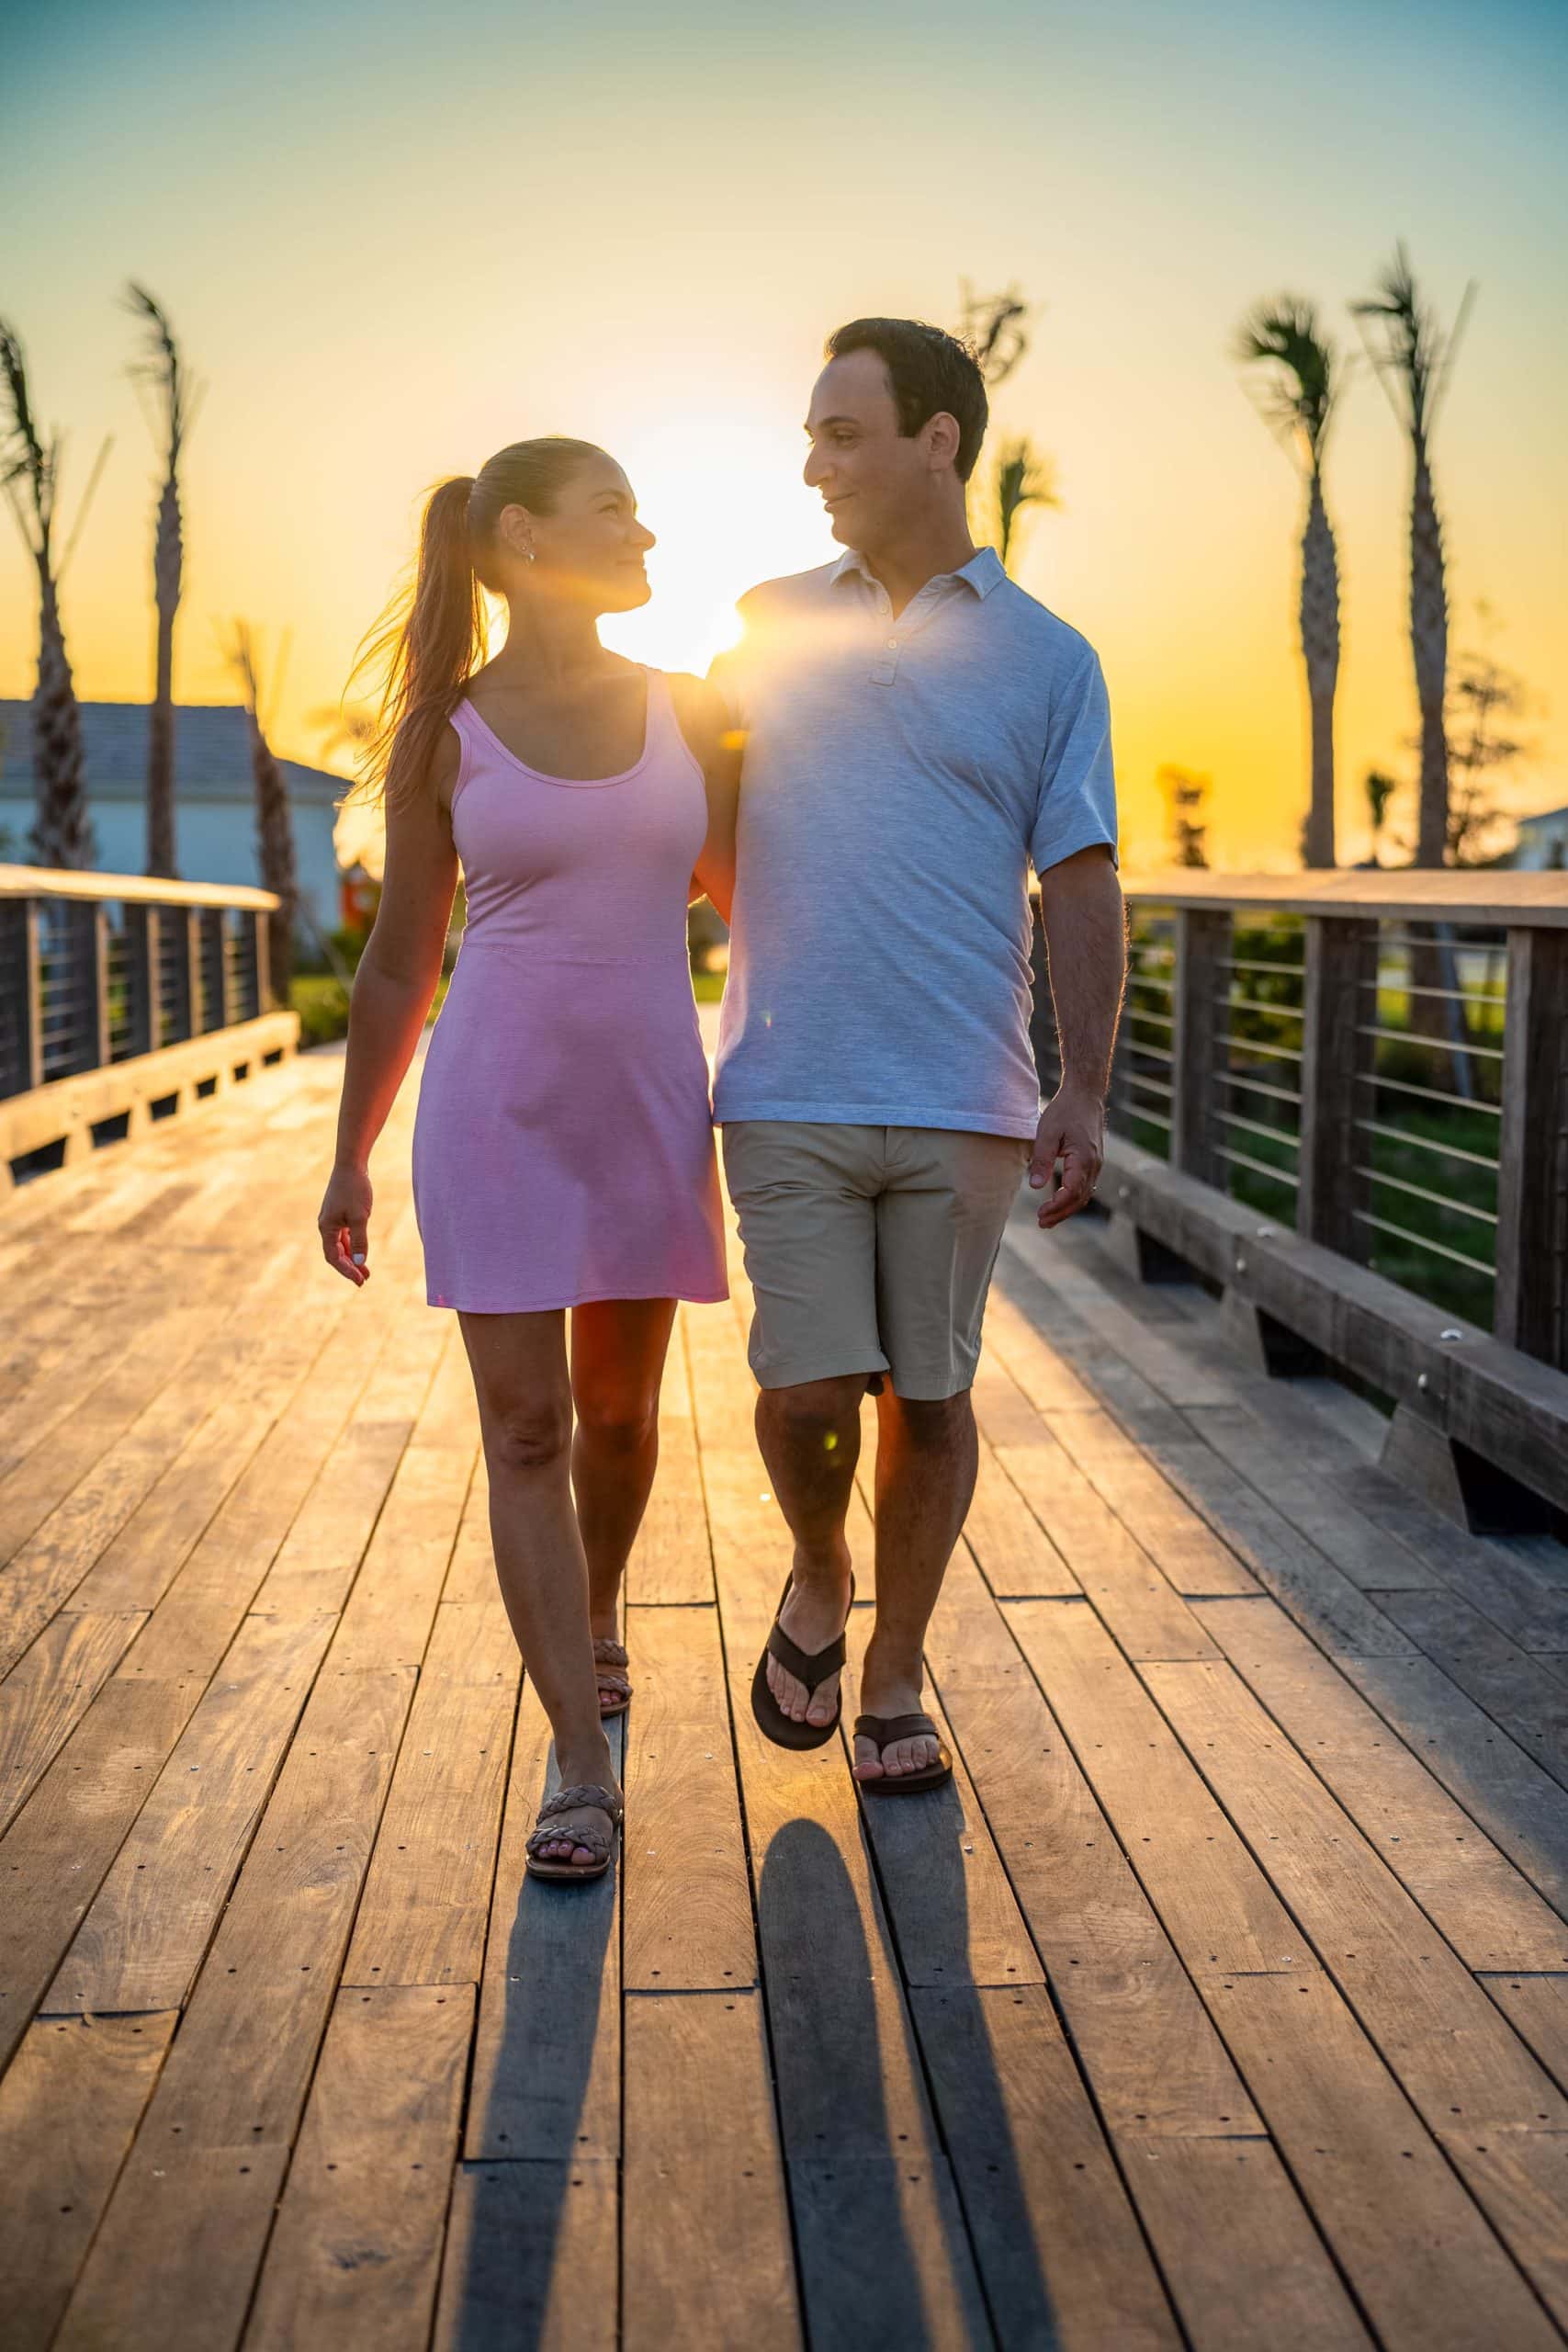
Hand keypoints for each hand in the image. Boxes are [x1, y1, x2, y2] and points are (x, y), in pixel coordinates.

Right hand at [318, 1162, 372, 1284]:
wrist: (351, 1165)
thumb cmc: (355, 1189)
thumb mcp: (360, 1216)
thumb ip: (360, 1240)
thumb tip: (360, 1261)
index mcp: (326, 1228)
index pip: (333, 1257)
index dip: (346, 1270)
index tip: (360, 1280)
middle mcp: (326, 1225)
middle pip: (336, 1254)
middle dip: (349, 1268)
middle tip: (364, 1280)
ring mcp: (333, 1220)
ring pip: (341, 1245)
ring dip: (353, 1258)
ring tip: (366, 1271)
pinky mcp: (340, 1214)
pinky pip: (345, 1236)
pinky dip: (353, 1245)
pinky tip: (362, 1252)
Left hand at [1028, 1086, 1104, 1228]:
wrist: (1085, 1095)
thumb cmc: (1065, 1111)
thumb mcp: (1047, 1133)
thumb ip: (1041, 1160)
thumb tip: (1034, 1187)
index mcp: (1083, 1159)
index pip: (1071, 1192)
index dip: (1056, 1206)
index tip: (1040, 1213)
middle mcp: (1094, 1165)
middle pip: (1079, 1199)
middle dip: (1061, 1213)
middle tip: (1041, 1223)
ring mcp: (1096, 1164)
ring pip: (1084, 1195)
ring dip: (1067, 1209)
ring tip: (1047, 1219)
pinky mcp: (1093, 1162)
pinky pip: (1086, 1186)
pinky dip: (1073, 1198)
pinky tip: (1060, 1202)